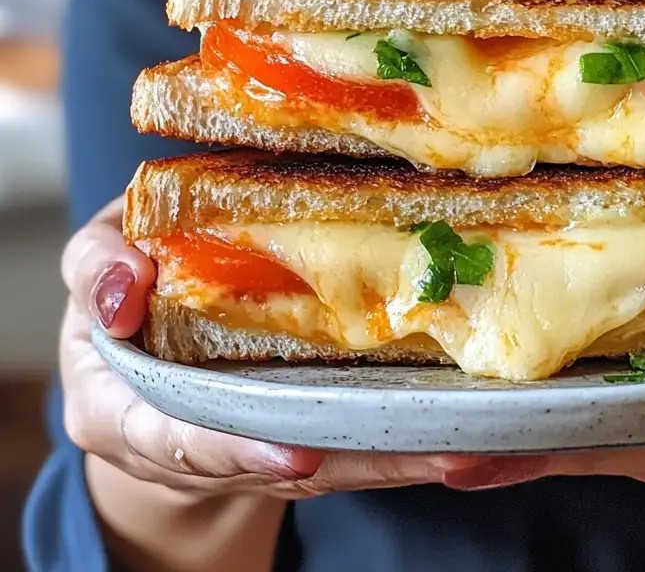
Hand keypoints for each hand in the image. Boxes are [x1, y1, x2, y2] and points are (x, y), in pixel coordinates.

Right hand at [62, 199, 533, 499]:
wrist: (143, 333)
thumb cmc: (127, 288)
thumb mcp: (96, 263)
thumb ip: (99, 264)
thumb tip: (124, 281)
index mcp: (130, 407)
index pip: (177, 441)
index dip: (233, 449)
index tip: (298, 451)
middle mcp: (198, 440)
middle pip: (280, 463)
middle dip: (354, 464)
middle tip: (428, 455)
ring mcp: (254, 435)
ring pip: (329, 461)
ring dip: (396, 460)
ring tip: (465, 447)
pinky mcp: (300, 419)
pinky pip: (350, 439)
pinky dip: (398, 441)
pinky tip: (459, 431)